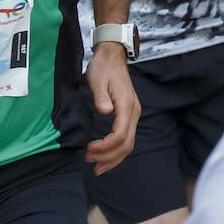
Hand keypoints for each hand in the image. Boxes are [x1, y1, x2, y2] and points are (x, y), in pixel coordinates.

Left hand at [84, 44, 138, 174]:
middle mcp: (134, 113)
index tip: (89, 149)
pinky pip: (126, 138)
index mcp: (127, 106)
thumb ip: (101, 97)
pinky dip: (116, 150)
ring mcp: (133, 115)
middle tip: (90, 162)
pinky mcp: (128, 115)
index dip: (105, 147)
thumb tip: (104, 111)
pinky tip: (106, 156)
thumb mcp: (97, 79)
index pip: (120, 135)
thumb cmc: (103, 67)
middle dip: (109, 157)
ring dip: (113, 158)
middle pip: (126, 144)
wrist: (112, 56)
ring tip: (97, 167)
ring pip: (128, 144)